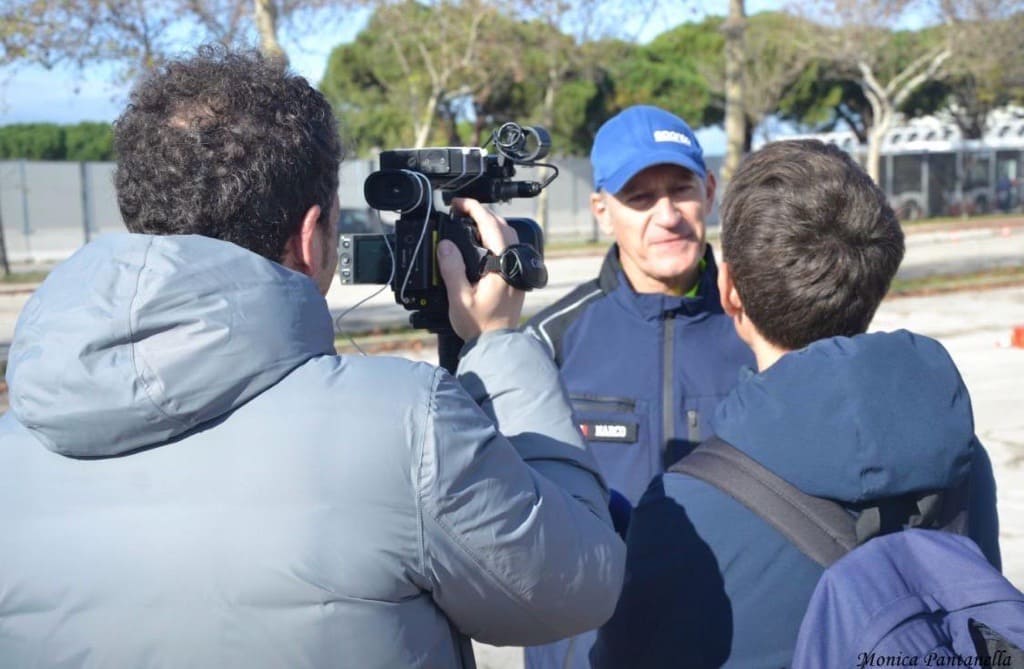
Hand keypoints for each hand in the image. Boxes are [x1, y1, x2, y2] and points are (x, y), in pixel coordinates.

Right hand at [436, 198, 524, 340]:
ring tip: (468, 223)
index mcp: (502, 264)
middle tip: (459, 211)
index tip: (458, 204)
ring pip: (508, 234)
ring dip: (489, 224)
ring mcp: (517, 268)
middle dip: (480, 213)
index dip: (473, 209)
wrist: (497, 343)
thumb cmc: (480, 325)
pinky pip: (509, 246)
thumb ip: (451, 268)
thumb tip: (445, 245)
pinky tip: (481, 243)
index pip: (490, 225)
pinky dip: (495, 238)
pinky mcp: (516, 275)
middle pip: (501, 225)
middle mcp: (513, 262)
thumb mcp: (459, 297)